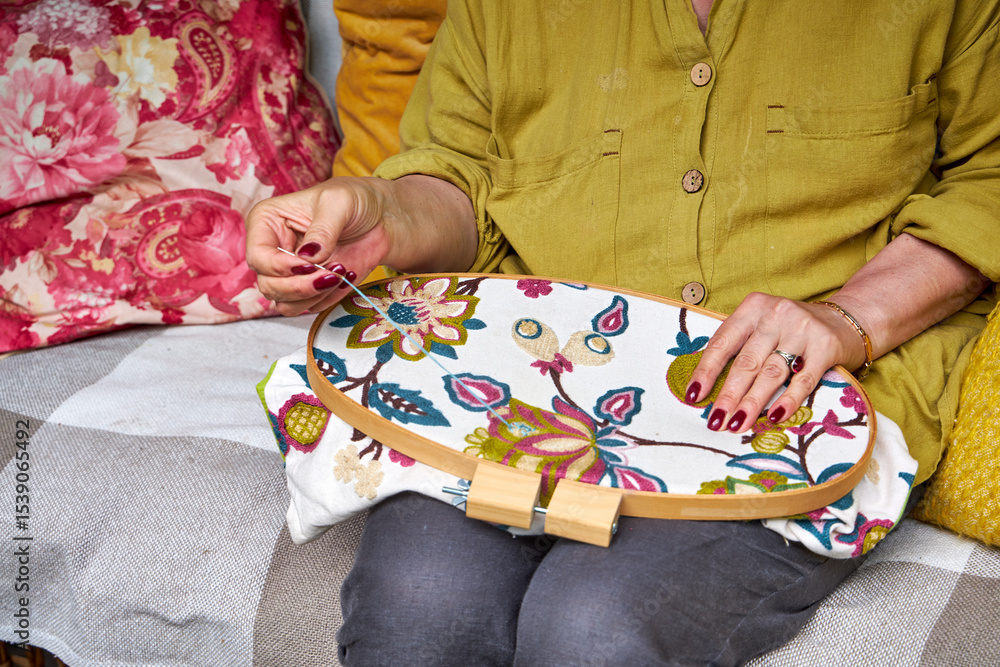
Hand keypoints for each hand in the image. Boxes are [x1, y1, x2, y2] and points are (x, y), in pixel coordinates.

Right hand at [245, 177, 392, 315]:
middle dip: (300, 286)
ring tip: (340, 272)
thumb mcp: (339, 202)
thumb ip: (322, 229)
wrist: (382, 218)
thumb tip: (307, 257)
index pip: (258, 256)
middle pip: (269, 286)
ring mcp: (291, 273)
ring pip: (285, 304)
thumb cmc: (355, 200)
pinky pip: (310, 307)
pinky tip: (347, 276)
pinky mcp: (310, 289)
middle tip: (331, 273)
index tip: (309, 264)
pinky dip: (330, 298)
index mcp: (267, 222)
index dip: (280, 266)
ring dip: (314, 296)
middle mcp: (273, 251)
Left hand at [683, 293, 867, 432]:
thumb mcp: (763, 326)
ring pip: (771, 373)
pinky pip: (804, 380)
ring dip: (751, 403)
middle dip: (728, 395)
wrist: (849, 318)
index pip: (723, 343)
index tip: (693, 396)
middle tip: (715, 421)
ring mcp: (802, 329)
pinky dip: (787, 400)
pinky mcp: (826, 347)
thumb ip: (740, 347)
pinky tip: (774, 417)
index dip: (706, 371)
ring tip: (737, 425)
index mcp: (753, 308)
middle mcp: (776, 314)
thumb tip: (708, 387)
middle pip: (746, 362)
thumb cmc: (793, 329)